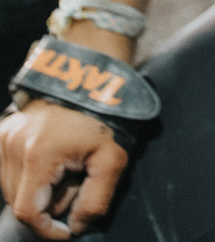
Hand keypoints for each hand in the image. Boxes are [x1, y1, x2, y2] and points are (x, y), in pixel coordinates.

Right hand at [0, 99, 127, 238]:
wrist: (89, 80)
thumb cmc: (102, 118)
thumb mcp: (111, 160)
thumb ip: (95, 200)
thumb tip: (75, 226)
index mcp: (38, 154)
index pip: (28, 212)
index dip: (47, 228)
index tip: (66, 230)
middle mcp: (13, 144)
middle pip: (21, 202)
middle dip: (48, 203)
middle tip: (74, 182)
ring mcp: (4, 137)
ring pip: (12, 190)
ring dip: (37, 190)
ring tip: (63, 168)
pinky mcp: (1, 133)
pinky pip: (7, 172)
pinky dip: (26, 176)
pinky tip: (48, 162)